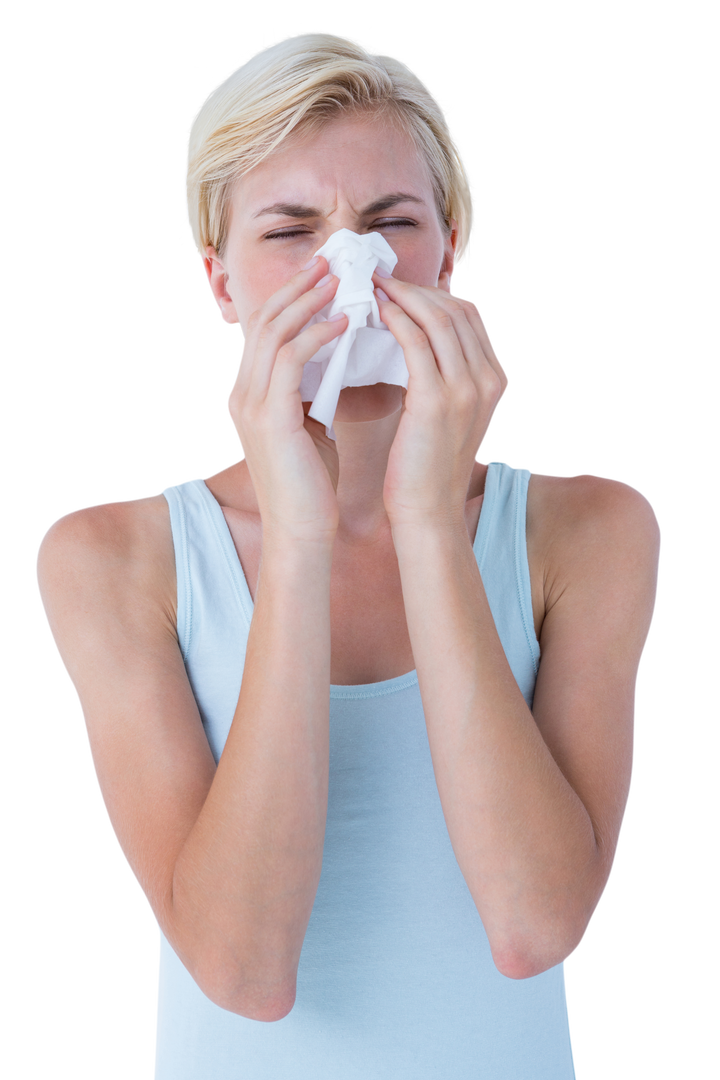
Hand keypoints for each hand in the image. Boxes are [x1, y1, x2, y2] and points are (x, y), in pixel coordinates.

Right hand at [226, 257, 347, 543]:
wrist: (301, 530)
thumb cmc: (312, 483)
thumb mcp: (308, 425)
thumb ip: (310, 391)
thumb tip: (334, 359)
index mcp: (249, 394)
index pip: (265, 330)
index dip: (292, 298)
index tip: (324, 274)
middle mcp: (241, 393)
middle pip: (264, 320)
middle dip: (298, 286)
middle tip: (331, 261)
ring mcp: (250, 404)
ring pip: (274, 332)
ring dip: (308, 301)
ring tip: (340, 280)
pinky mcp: (269, 416)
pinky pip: (290, 359)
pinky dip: (317, 335)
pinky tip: (345, 322)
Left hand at [372, 271, 509, 529]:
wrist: (428, 513)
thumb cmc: (427, 467)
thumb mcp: (449, 415)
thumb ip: (445, 377)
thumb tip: (416, 340)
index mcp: (496, 381)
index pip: (469, 316)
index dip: (433, 293)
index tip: (399, 286)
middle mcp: (490, 380)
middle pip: (456, 309)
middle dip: (416, 287)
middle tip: (378, 278)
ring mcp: (468, 388)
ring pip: (438, 318)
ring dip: (402, 295)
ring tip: (371, 287)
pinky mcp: (438, 400)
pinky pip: (417, 342)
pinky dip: (396, 319)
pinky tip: (375, 312)